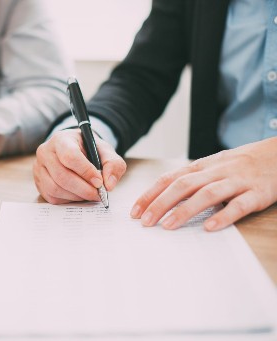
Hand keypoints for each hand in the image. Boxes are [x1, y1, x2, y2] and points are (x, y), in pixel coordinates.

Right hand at [33, 129, 126, 203]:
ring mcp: (39, 168)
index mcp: (61, 139)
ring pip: (55, 188)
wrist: (74, 152)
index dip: (85, 171)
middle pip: (62, 176)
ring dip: (76, 196)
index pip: (70, 156)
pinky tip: (78, 195)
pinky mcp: (39, 182)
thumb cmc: (89, 151)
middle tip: (98, 194)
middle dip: (83, 189)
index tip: (99, 182)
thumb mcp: (105, 151)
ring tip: (89, 194)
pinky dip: (68, 200)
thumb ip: (113, 164)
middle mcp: (45, 152)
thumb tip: (109, 184)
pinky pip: (51, 197)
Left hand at [131, 137, 276, 230]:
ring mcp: (237, 181)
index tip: (135, 211)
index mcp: (203, 166)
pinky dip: (223, 216)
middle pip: (183, 185)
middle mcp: (216, 171)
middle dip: (160, 204)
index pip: (170, 179)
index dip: (151, 194)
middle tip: (145, 222)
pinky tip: (209, 228)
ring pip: (207, 194)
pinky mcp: (258, 193)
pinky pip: (239, 205)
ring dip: (185, 210)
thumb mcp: (213, 167)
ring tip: (168, 226)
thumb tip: (162, 199)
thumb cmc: (242, 164)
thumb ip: (192, 180)